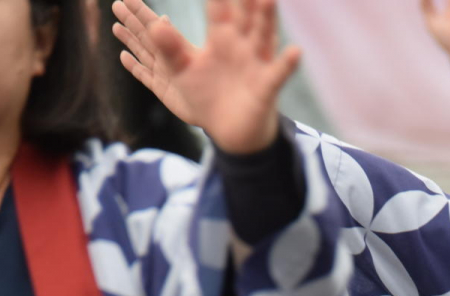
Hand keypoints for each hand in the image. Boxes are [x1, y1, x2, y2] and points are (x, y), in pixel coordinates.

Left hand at [112, 0, 299, 153]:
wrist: (230, 130)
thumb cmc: (208, 95)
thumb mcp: (183, 71)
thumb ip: (170, 48)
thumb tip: (154, 24)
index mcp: (221, 37)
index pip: (218, 9)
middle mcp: (242, 45)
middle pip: (246, 15)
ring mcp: (257, 64)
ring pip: (264, 36)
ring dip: (267, 18)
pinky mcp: (266, 87)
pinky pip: (278, 74)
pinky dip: (286, 64)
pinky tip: (295, 52)